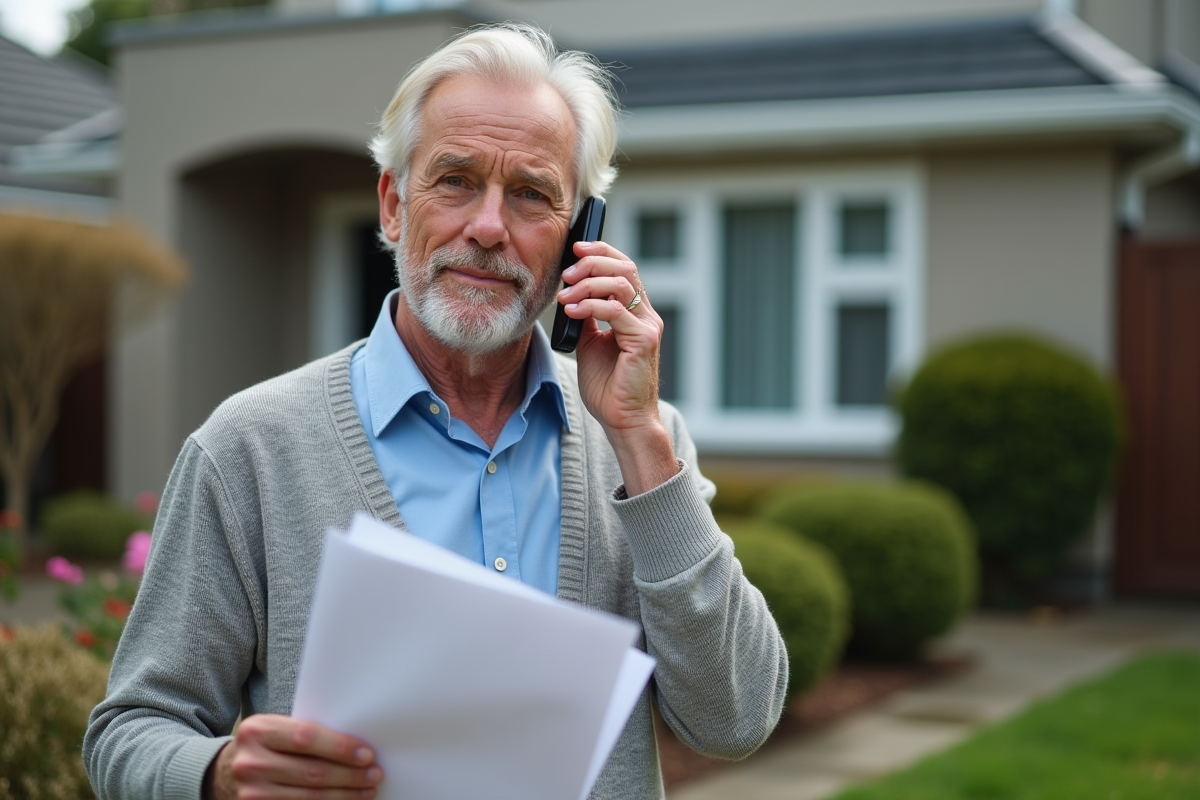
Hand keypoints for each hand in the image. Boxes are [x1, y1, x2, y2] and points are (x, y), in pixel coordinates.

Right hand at [205, 714, 382, 799]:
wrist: (221, 773)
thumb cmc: (262, 747)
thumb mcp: (274, 730)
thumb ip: (305, 734)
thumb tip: (355, 746)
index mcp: (258, 731)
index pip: (306, 738)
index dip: (340, 748)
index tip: (368, 754)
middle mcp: (250, 762)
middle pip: (311, 772)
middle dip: (349, 775)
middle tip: (374, 775)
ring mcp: (250, 793)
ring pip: (308, 798)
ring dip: (344, 795)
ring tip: (366, 791)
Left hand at [557, 241, 677, 494]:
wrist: (622, 420)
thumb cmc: (608, 386)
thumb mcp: (589, 343)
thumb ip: (586, 317)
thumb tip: (570, 292)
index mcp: (635, 312)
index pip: (624, 267)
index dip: (601, 252)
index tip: (574, 249)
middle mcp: (646, 315)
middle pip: (625, 268)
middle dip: (593, 262)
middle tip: (567, 271)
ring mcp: (647, 327)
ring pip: (621, 284)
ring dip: (587, 284)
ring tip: (565, 296)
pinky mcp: (644, 341)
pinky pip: (615, 311)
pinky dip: (590, 306)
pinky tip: (571, 311)